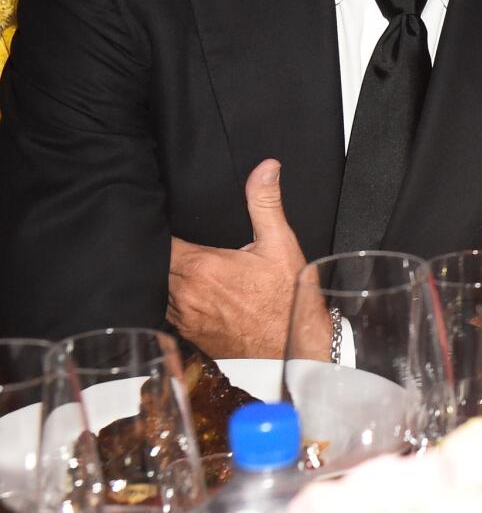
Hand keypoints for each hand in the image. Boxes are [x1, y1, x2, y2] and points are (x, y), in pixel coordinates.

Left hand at [167, 159, 307, 357]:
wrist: (293, 347)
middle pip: (155, 267)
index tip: (159, 219)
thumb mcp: (280, 243)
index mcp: (202, 267)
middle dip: (159, 253)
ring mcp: (184, 318)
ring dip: (162, 277)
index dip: (157, 230)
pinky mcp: (189, 336)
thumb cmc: (287, 297)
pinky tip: (185, 292)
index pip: (161, 244)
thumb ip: (265, 202)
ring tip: (174, 263)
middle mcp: (185, 295)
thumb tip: (265, 167)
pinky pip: (166, 313)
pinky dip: (169, 300)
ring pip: (157, 290)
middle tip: (166, 237)